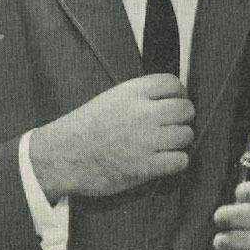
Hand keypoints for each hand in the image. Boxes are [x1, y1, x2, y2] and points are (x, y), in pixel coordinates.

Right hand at [29, 74, 194, 202]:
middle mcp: (142, 113)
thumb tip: (170, 99)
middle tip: (173, 126)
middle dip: (182, 118)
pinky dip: (176, 162)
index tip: (175, 103)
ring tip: (168, 145)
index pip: (173, 84)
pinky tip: (165, 161)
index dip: (179, 94)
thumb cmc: (85, 128)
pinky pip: (180, 161)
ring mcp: (146, 140)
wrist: (63, 156)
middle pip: (186, 109)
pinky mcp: (146, 166)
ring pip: (186, 135)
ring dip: (180, 141)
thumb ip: (140, 96)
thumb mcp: (111, 99)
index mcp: (133, 92)